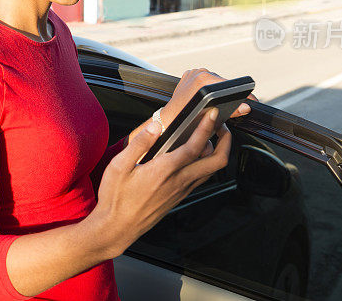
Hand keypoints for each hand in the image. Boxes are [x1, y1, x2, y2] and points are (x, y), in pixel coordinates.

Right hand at [89, 102, 232, 258]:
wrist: (117, 228)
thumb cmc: (116, 198)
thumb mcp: (119, 166)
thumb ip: (139, 143)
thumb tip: (155, 125)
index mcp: (165, 170)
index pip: (195, 146)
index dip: (207, 127)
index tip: (212, 114)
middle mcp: (179, 181)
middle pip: (216, 162)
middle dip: (226, 141)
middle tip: (222, 125)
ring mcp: (181, 191)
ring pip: (211, 171)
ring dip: (218, 153)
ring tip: (212, 137)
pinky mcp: (179, 197)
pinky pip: (201, 179)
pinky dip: (206, 164)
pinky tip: (195, 157)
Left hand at [160, 69, 256, 134]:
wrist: (168, 120)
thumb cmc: (185, 122)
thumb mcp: (212, 118)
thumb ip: (232, 111)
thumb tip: (246, 107)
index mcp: (204, 80)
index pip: (231, 85)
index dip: (243, 94)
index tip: (250, 100)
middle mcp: (199, 73)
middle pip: (223, 83)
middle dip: (231, 94)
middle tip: (237, 105)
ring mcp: (193, 73)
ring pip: (214, 81)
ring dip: (219, 91)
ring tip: (217, 103)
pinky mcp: (189, 75)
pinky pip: (204, 80)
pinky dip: (208, 88)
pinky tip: (206, 98)